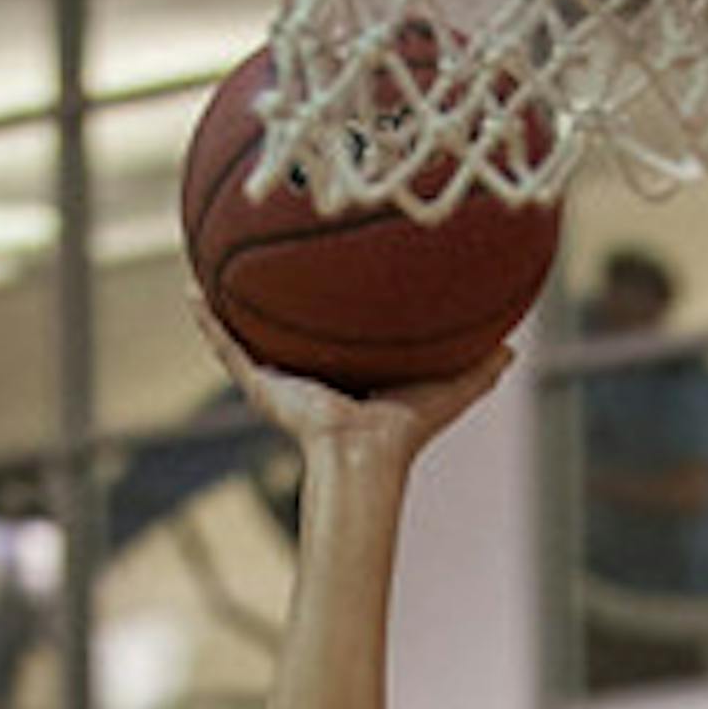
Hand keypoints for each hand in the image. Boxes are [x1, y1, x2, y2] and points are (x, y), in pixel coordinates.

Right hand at [189, 292, 511, 466]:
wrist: (367, 454)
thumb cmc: (406, 430)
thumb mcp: (449, 387)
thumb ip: (480, 369)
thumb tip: (516, 348)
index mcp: (348, 373)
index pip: (336, 332)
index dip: (332, 304)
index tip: (329, 271)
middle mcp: (309, 374)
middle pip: (288, 327)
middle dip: (277, 297)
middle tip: (268, 255)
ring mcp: (279, 378)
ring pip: (247, 332)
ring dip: (229, 301)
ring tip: (209, 262)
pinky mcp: (260, 383)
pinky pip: (225, 345)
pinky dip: (207, 320)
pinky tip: (191, 290)